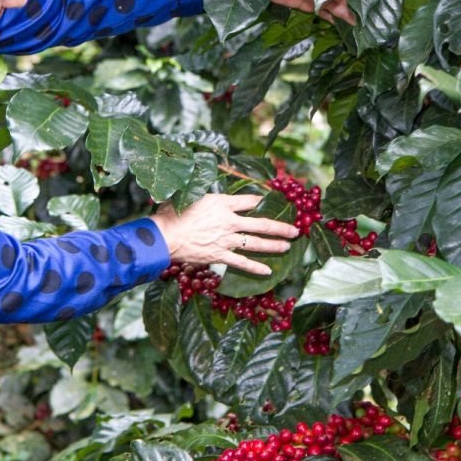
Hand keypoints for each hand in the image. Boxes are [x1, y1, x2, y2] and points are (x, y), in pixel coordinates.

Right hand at [148, 193, 299, 275]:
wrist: (165, 236)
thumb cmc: (172, 213)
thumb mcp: (189, 195)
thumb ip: (202, 193)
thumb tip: (204, 189)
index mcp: (222, 203)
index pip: (248, 201)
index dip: (261, 200)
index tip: (270, 201)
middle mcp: (229, 221)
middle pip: (261, 223)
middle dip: (280, 227)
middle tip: (295, 230)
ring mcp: (227, 240)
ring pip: (256, 243)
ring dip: (274, 245)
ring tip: (287, 246)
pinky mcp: (220, 256)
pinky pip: (241, 262)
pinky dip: (255, 267)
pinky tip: (267, 271)